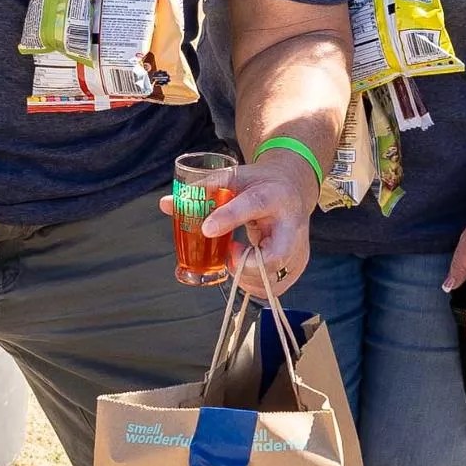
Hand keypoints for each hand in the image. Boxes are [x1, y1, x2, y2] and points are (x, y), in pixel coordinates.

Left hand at [169, 153, 317, 302]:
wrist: (293, 189)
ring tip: (234, 258)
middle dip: (245, 266)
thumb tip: (166, 205)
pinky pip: (276, 287)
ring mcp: (299, 247)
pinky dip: (254, 284)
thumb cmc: (259, 184)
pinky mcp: (298, 264)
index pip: (253, 205)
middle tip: (228, 255)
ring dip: (246, 278)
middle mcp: (292, 224)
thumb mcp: (235, 178)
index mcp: (274, 195)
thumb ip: (203, 190)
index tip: (206, 229)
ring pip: (274, 278)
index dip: (229, 218)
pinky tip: (245, 269)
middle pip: (275, 255)